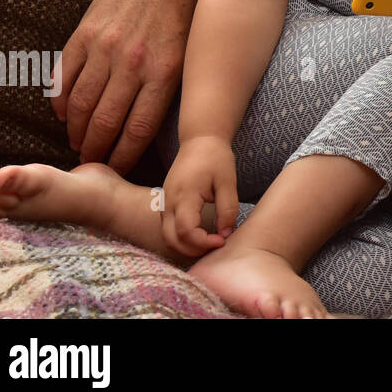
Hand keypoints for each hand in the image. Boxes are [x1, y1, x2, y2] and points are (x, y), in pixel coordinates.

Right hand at [52, 0, 204, 173]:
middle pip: (104, 122)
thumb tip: (145, 135)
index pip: (137, 130)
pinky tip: (64, 113)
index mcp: (165, 71)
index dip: (123, 157)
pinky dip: (59, 102)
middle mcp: (133, 62)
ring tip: (77, 140)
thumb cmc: (184, 18)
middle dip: (94, 149)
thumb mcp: (188, 56)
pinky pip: (63, 78)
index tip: (115, 168)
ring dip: (74, 130)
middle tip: (90, 160)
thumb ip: (167, 92)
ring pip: (79, 104)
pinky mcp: (84, 33)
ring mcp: (105, 47)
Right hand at [161, 135, 238, 256]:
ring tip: (210, 242)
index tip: (221, 241)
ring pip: (167, 235)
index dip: (202, 243)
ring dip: (186, 246)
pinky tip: (200, 235)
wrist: (199, 140)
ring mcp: (163, 203)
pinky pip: (168, 227)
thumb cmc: (215, 157)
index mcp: (184, 195)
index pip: (185, 231)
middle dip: (192, 250)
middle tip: (215, 246)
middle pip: (171, 239)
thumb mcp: (227, 181)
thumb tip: (225, 234)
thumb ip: (227, 209)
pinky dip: (181, 237)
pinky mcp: (165, 203)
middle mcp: (168, 202)